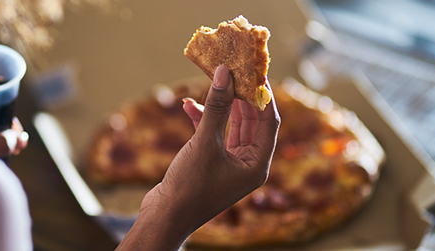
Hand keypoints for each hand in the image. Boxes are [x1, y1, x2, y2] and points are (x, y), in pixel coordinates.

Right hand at [117, 65, 279, 249]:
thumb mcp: (204, 143)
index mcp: (257, 164)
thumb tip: (225, 74)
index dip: (264, 94)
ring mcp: (230, 164)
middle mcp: (248, 164)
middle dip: (241, 95)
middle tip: (235, 69)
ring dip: (220, 105)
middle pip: (252, 121)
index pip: (269, 121)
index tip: (256, 70)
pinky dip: (203, 120)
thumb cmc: (189, 187)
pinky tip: (188, 106)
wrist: (164, 217)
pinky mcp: (211, 163)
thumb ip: (216, 108)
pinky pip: (213, 135)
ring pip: (231, 125)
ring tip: (213, 80)